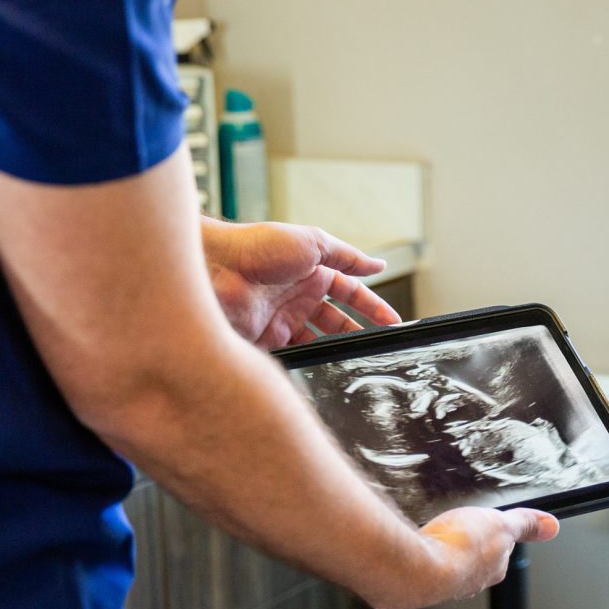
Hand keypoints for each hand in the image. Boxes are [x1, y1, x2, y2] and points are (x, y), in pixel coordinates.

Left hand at [202, 218, 399, 349]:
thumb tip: (379, 264)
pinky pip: (293, 356)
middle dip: (358, 334)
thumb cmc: (258, 247)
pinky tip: (321, 366)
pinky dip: (308, 362)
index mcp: (311, 271)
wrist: (215, 270)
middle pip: (336, 321)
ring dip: (335, 350)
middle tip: (377, 349)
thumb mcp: (312, 242)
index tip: (392, 323)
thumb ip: (347, 256)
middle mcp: (298, 296)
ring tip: (354, 361)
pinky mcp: (266, 341)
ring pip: (317, 341)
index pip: (350, 293)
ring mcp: (282, 320)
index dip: (372, 307)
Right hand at [366, 505, 560, 608]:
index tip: (488, 521)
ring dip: (447, 547)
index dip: (496, 531)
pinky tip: (422, 543)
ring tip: (441, 534)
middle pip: (476, 557)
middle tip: (462, 525)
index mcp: (494, 568)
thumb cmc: (456, 548)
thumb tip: (551, 526)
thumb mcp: (500, 524)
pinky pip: (428, 559)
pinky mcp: (421, 577)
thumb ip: (524, 524)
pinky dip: (427, 550)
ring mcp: (445, 580)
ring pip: (451, 560)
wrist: (416, 566)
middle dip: (470, 541)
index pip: (502, 549)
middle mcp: (471, 579)